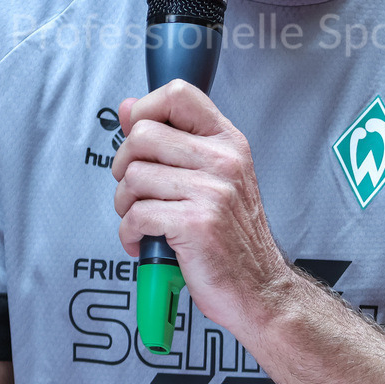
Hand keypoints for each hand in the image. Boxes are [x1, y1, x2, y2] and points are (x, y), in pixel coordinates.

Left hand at [112, 79, 290, 333]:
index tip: (138, 134)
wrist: (259, 289)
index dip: (146, 109)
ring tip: (143, 219)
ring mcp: (211, 191)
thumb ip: (173, 140)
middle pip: (143, 135)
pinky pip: (136, 215)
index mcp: (227, 143)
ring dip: (125, 205)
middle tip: (136, 190)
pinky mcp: (195, 223)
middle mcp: (223, 161)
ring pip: (134, 176)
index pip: (179, 94)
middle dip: (125, 166)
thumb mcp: (214, 177)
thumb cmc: (233, 236)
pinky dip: (129, 234)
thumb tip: (129, 108)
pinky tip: (144, 240)